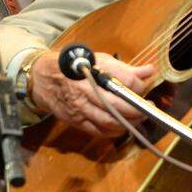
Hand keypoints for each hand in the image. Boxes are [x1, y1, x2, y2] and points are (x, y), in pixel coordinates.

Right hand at [29, 51, 154, 137]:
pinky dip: (114, 131)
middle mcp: (84, 92)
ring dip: (128, 122)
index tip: (145, 88)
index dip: (136, 87)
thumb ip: (124, 68)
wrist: (42, 79)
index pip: (120, 81)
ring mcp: (79, 109)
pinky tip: (122, 125)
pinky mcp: (76, 121)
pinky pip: (99, 132)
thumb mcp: (97, 59)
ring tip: (138, 118)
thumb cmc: (72, 66)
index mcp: (89, 72)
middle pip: (116, 105)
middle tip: (148, 108)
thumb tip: (149, 71)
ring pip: (109, 122)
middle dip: (136, 110)